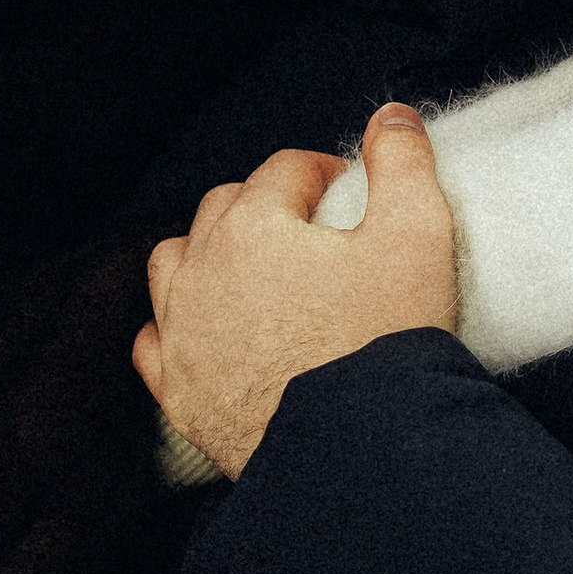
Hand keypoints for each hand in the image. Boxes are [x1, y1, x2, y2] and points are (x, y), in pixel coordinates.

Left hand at [132, 104, 458, 481]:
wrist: (357, 455)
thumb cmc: (386, 345)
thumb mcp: (417, 238)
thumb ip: (404, 166)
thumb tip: (391, 117)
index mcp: (253, 227)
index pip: (285, 170)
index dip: (323, 173)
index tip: (349, 191)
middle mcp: (202, 272)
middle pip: (224, 208)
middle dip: (265, 205)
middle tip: (312, 228)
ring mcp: (184, 335)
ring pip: (174, 264)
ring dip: (207, 253)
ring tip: (252, 268)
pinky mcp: (180, 393)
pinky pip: (154, 342)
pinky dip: (174, 326)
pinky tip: (202, 330)